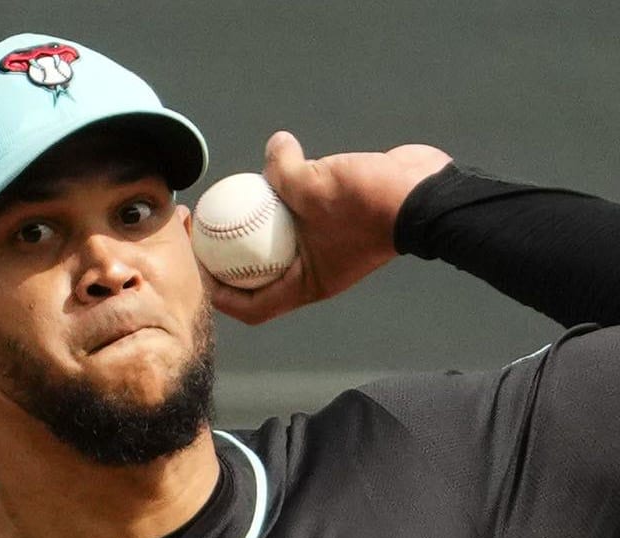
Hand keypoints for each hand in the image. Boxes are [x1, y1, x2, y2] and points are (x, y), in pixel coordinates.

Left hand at [205, 131, 451, 324]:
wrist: (426, 193)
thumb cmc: (370, 204)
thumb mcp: (313, 186)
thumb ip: (282, 170)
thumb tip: (272, 149)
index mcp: (307, 283)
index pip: (250, 306)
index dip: (216, 293)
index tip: (194, 265)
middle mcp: (314, 270)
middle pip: (257, 272)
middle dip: (225, 253)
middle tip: (201, 223)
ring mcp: (326, 245)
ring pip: (278, 238)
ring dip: (256, 219)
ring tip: (233, 192)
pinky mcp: (336, 219)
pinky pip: (300, 211)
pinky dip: (285, 194)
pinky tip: (277, 164)